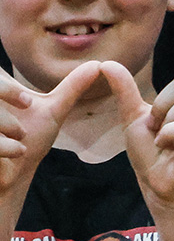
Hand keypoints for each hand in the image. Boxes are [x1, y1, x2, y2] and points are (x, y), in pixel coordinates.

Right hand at [0, 63, 100, 199]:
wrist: (16, 176)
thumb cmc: (30, 141)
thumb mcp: (53, 110)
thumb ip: (72, 86)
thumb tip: (97, 63)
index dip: (7, 86)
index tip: (27, 101)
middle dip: (6, 94)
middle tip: (24, 111)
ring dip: (8, 126)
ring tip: (21, 138)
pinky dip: (5, 147)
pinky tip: (17, 152)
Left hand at [106, 20, 173, 209]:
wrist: (159, 185)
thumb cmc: (152, 154)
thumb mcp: (134, 118)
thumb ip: (125, 91)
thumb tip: (106, 63)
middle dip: (163, 103)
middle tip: (159, 127)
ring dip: (166, 124)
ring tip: (166, 141)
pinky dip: (171, 136)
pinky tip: (170, 147)